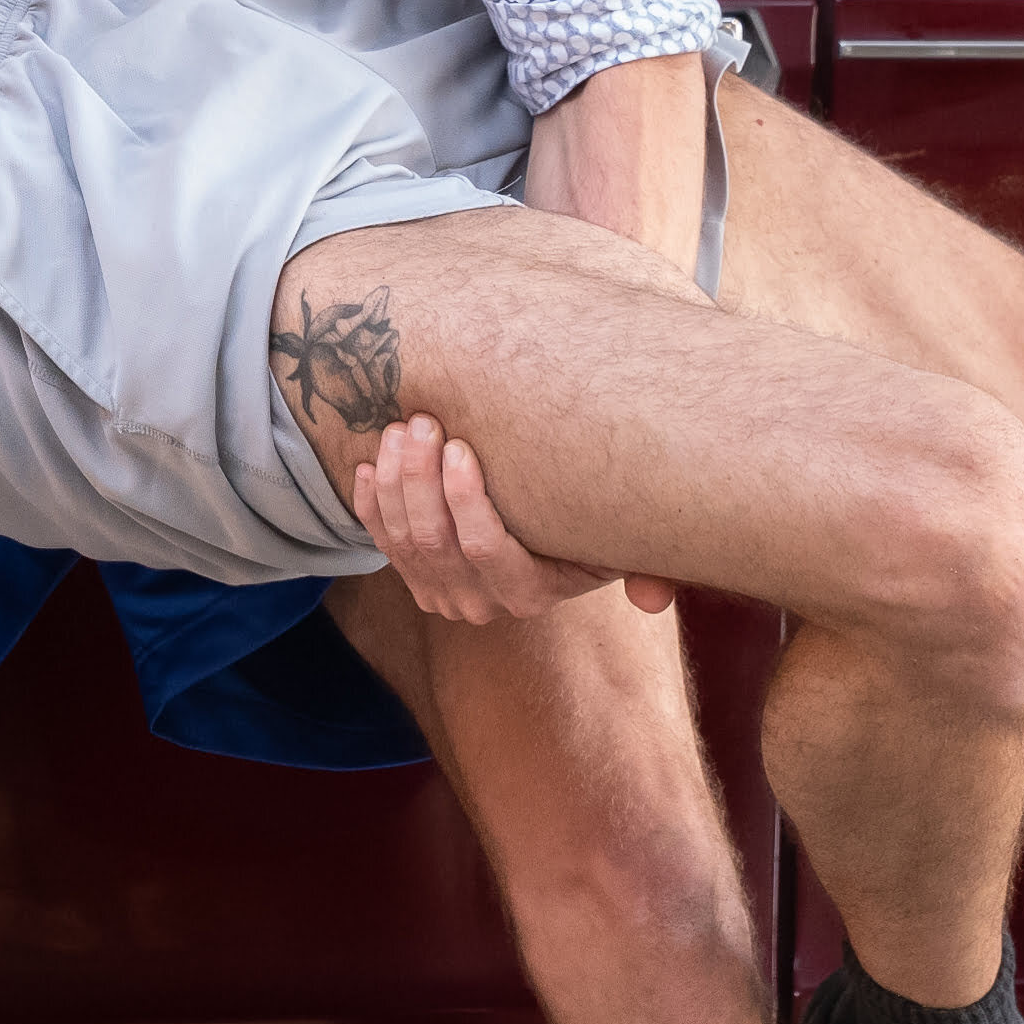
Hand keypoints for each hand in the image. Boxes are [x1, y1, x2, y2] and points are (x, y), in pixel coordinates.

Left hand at [352, 411, 670, 625]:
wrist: (549, 544)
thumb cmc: (590, 527)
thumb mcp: (620, 545)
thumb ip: (649, 568)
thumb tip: (654, 599)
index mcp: (528, 593)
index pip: (482, 548)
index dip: (463, 499)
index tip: (458, 446)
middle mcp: (479, 601)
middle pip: (434, 540)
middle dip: (419, 478)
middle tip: (421, 421)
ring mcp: (441, 593)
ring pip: (402, 538)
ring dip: (394, 481)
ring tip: (398, 430)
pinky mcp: (414, 578)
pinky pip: (381, 542)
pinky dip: (370, 503)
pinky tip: (369, 464)